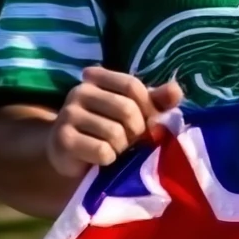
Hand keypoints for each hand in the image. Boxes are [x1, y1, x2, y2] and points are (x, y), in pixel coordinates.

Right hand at [46, 68, 183, 177]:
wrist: (69, 156)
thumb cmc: (106, 129)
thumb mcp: (132, 111)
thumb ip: (155, 100)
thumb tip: (176, 90)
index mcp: (96, 78)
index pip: (132, 85)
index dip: (147, 107)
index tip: (146, 121)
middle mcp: (80, 91)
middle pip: (126, 109)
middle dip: (136, 131)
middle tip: (130, 141)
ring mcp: (68, 114)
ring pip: (115, 133)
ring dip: (122, 148)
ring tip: (114, 150)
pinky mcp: (63, 140)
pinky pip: (102, 151)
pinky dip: (109, 159)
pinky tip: (101, 159)